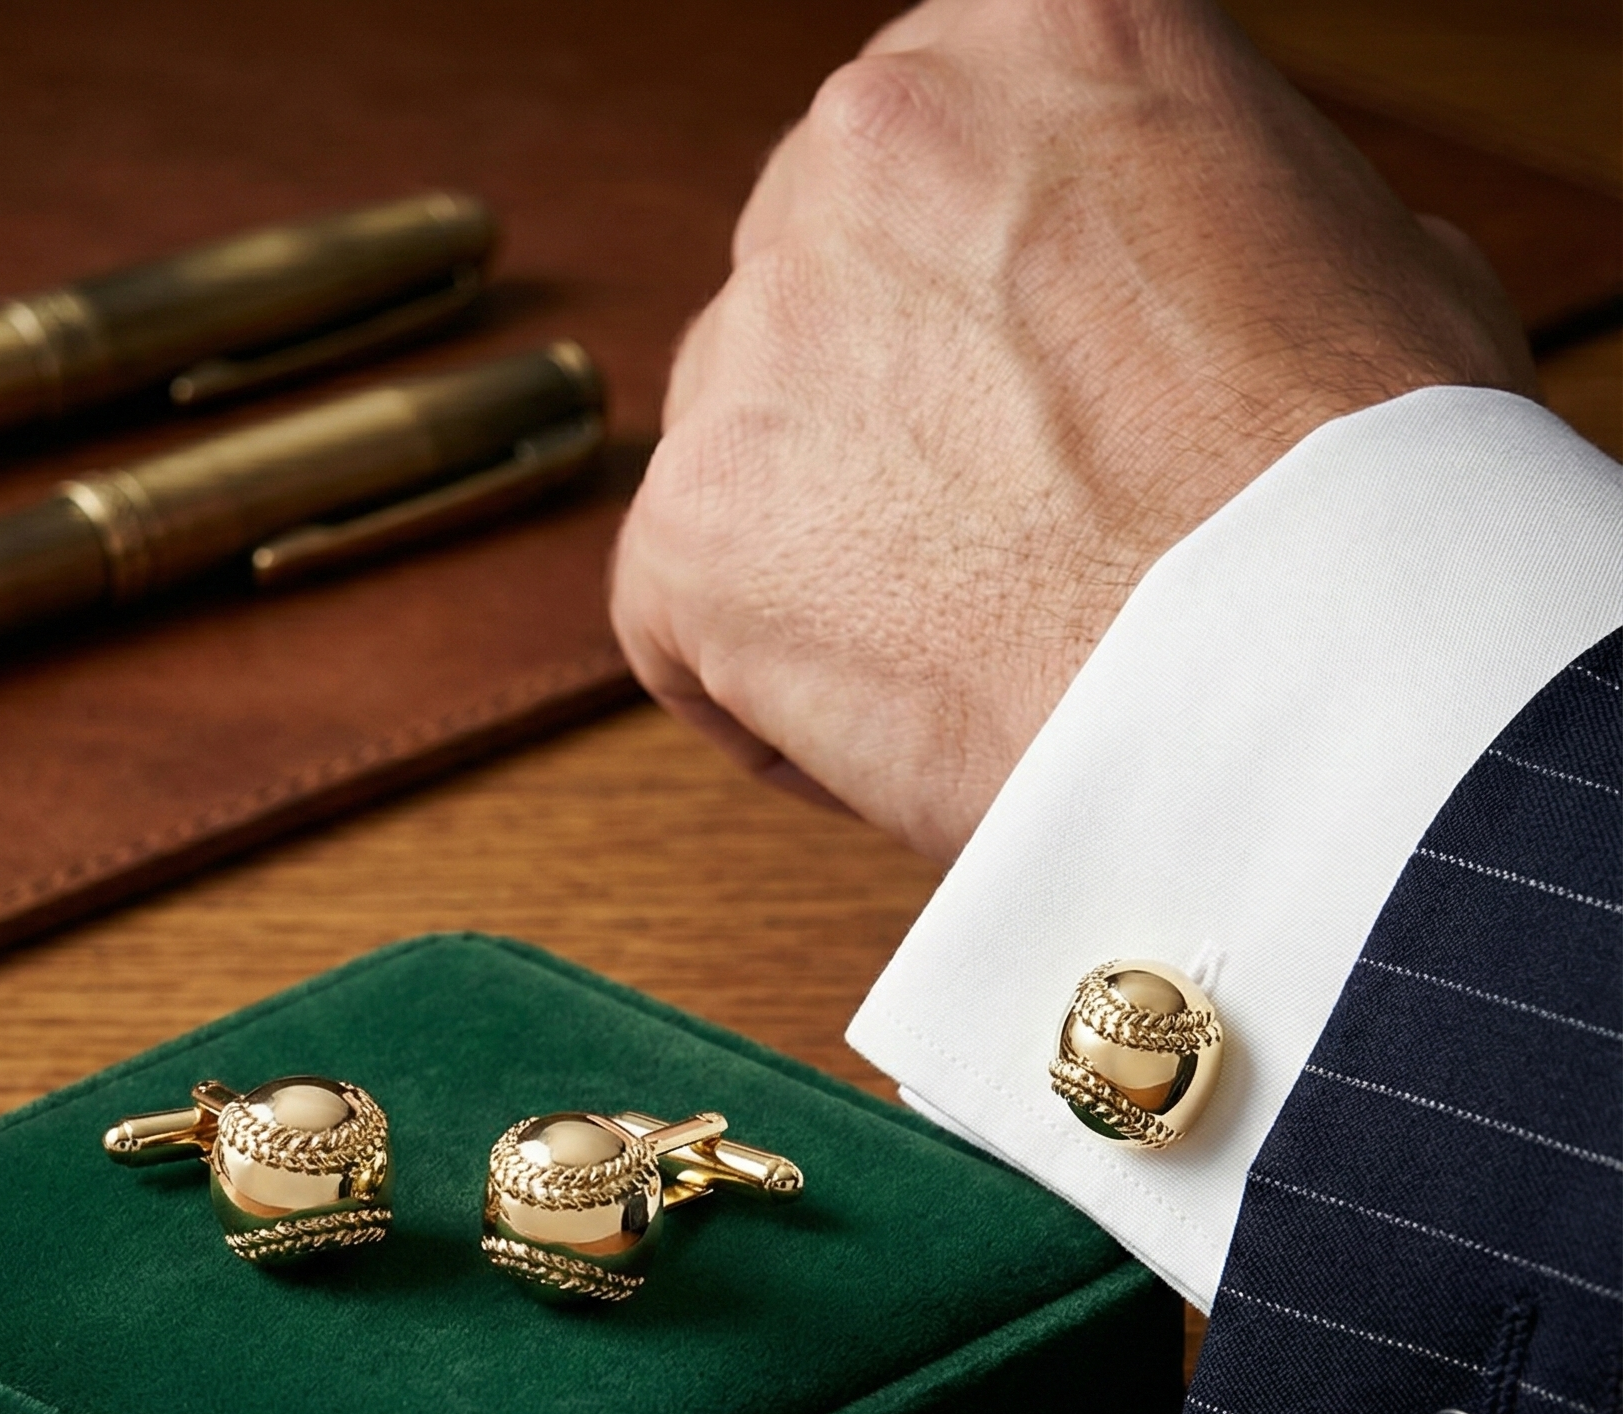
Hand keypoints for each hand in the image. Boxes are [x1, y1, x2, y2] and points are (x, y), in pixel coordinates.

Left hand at [609, 0, 1535, 864]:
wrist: (1311, 680)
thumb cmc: (1364, 496)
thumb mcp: (1350, 250)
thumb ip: (1191, 224)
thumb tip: (1158, 280)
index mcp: (1034, 37)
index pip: (928, 159)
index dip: (968, 295)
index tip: (1010, 389)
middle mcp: (866, 147)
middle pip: (817, 290)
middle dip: (884, 410)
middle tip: (988, 527)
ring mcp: (760, 338)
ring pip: (745, 443)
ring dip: (825, 543)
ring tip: (966, 639)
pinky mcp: (692, 527)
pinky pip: (675, 608)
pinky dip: (758, 682)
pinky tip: (881, 718)